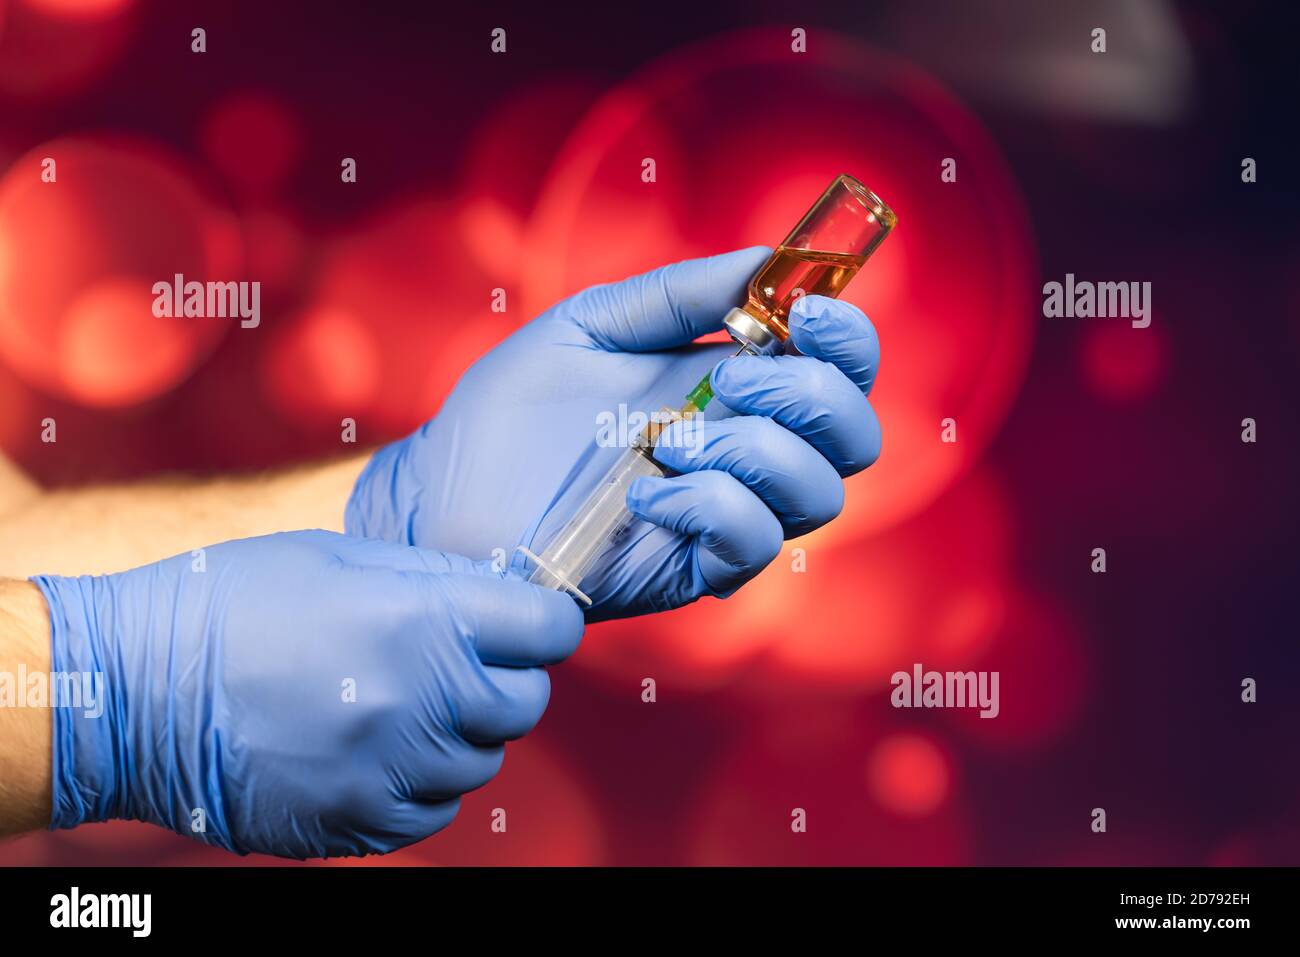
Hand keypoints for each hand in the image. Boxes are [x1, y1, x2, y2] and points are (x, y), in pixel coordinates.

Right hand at [31, 530, 582, 858]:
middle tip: (458, 663)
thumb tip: (501, 592)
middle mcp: (424, 699)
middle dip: (504, 678)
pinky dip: (423, 784)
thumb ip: (435, 578)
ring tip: (401, 706)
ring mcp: (393, 769)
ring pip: (484, 760)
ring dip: (461, 734)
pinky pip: (436, 811)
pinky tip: (378, 752)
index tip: (528, 621)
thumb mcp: (341, 556)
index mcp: (426, 618)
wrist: (131, 690)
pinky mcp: (360, 822)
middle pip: (526, 702)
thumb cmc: (231, 604)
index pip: (550, 630)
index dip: (544, 621)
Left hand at [346, 248, 881, 619]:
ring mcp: (724, 514)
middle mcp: (746, 451)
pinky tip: (643, 493)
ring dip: (757, 452)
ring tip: (670, 439)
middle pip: (855, 437)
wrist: (448, 492)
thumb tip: (768, 259)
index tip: (802, 316)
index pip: (840, 369)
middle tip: (732, 382)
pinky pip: (752, 544)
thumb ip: (677, 294)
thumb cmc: (514, 411)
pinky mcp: (692, 570)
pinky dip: (710, 508)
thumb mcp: (590, 326)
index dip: (848, 340)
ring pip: (818, 495)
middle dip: (811, 398)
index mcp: (735, 384)